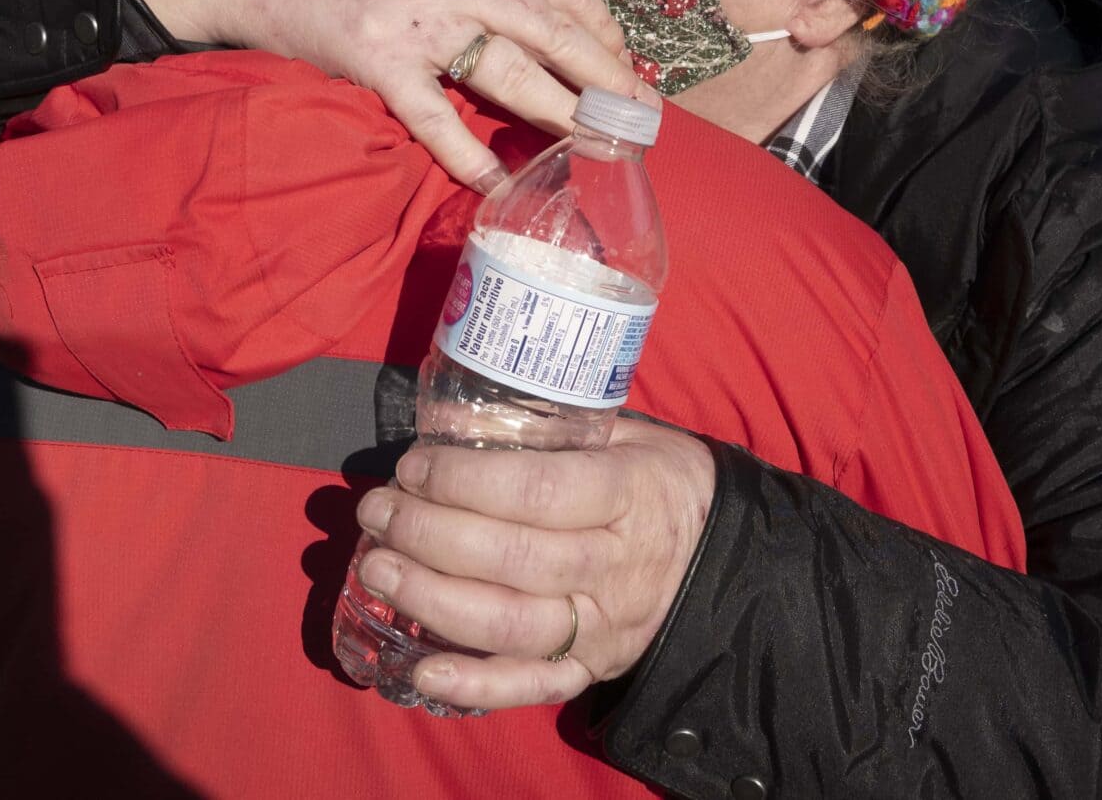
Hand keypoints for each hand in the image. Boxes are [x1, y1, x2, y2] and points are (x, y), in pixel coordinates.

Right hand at [130, 0, 651, 187]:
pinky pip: (432, 118)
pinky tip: (499, 184)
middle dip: (606, 73)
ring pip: (507, 70)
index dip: (603, 24)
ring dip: (562, 111)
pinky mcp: (377, 64)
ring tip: (601, 143)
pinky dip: (467, 154)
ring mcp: (416, 22)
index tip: (628, 61)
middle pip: (552, 27)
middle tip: (641, 114)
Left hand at [353, 419, 716, 709]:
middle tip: (378, 509)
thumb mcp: (631, 436)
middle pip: (512, 557)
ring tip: (377, 567)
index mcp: (630, 495)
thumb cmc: (662, 481)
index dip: (466, 479)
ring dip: (431, 597)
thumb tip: (467, 417)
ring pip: (509, 623)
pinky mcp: (591, 669)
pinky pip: (531, 685)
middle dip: (428, 532)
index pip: (539, 491)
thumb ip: (560, 429)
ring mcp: (603, 626)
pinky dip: (475, 685)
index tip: (415, 466)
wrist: (724, 556)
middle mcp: (616, 567)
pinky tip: (420, 667)